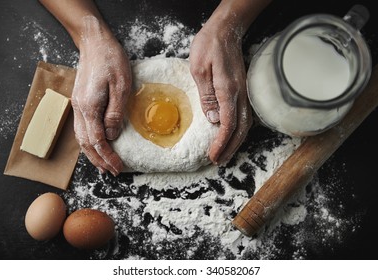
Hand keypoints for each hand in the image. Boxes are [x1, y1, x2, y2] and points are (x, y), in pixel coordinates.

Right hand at [72, 19, 131, 175]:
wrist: (95, 43)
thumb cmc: (111, 61)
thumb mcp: (121, 86)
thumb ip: (115, 113)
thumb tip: (111, 135)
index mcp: (89, 107)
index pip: (97, 141)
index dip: (108, 157)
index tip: (119, 168)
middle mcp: (80, 109)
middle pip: (86, 143)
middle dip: (99, 160)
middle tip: (112, 172)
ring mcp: (78, 105)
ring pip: (81, 138)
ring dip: (92, 154)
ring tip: (103, 165)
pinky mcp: (80, 102)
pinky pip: (82, 128)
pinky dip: (89, 142)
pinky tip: (96, 145)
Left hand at [189, 18, 252, 164]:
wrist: (226, 29)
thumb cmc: (209, 45)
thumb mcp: (199, 68)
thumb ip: (207, 95)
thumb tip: (213, 120)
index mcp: (228, 90)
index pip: (228, 125)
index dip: (221, 143)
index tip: (212, 155)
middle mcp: (240, 93)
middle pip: (240, 129)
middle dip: (229, 148)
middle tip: (219, 161)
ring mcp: (244, 92)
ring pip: (245, 124)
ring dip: (236, 141)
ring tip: (225, 153)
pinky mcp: (243, 89)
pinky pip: (245, 115)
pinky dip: (239, 130)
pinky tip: (232, 135)